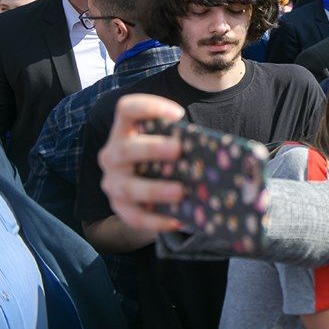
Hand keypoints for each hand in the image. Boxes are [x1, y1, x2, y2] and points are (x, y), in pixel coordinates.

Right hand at [98, 94, 185, 232]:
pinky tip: (177, 221)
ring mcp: (113, 182)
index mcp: (125, 130)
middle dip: (152, 148)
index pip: (126, 109)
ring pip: (128, 187)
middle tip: (178, 149)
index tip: (178, 115)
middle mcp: (112, 154)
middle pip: (125, 149)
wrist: (144, 191)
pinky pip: (134, 217)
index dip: (149, 107)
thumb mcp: (167, 143)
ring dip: (154, 189)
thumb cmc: (163, 157)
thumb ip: (182, 139)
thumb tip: (216, 146)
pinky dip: (156, 220)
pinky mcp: (119, 207)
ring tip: (180, 191)